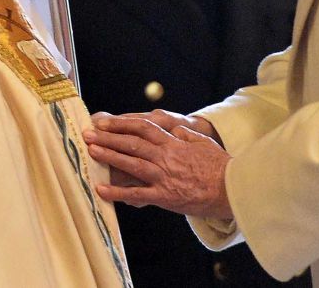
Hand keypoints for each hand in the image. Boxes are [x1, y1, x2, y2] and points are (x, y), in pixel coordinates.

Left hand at [83, 116, 232, 219]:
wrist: (230, 189)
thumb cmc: (219, 166)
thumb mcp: (202, 142)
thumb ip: (184, 135)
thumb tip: (173, 129)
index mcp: (173, 142)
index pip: (142, 128)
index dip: (121, 123)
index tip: (105, 121)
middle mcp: (165, 157)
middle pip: (132, 143)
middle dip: (108, 137)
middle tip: (88, 134)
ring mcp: (163, 176)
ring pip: (131, 164)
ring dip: (109, 156)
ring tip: (91, 151)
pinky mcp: (164, 196)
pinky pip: (137, 194)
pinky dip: (118, 192)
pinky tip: (101, 190)